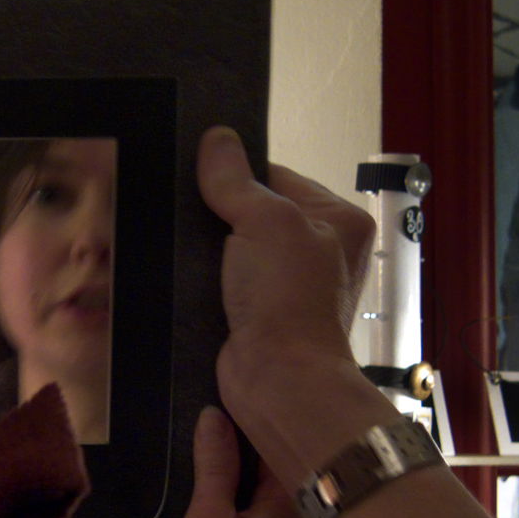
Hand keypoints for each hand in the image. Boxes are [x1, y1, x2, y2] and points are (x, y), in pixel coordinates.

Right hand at [164, 407, 313, 517]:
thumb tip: (214, 416)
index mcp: (293, 501)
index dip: (254, 411)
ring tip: (214, 450)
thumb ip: (212, 467)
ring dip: (251, 472)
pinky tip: (227, 501)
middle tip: (215, 414)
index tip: (230, 388)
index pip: (282, 437)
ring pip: (280, 490)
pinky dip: (255, 502)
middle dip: (252, 439)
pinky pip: (277, 516)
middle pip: (284, 461)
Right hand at [196, 126, 393, 487]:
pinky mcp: (260, 314)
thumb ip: (236, 179)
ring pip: (237, 248)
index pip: (279, 176)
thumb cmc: (289, 298)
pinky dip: (205, 278)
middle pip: (256, 212)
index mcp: (339, 220)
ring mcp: (289, 286)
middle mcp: (320, 251)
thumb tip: (216, 137)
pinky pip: (226, 281)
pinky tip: (181, 272)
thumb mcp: (265, 220)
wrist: (277, 380)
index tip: (201, 173)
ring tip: (179, 241)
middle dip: (221, 213)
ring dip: (209, 248)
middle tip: (185, 208)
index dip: (239, 174)